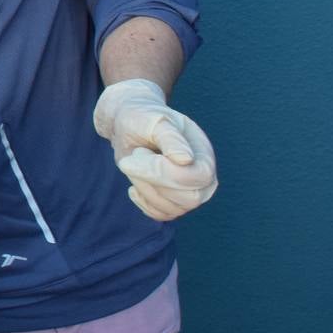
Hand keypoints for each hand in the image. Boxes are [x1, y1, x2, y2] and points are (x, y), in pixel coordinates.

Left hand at [92, 78, 218, 221]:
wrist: (129, 124)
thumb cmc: (142, 118)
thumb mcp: (154, 121)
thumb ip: (170, 138)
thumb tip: (186, 160)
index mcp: (203, 151)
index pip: (198, 176)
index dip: (165, 172)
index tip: (137, 154)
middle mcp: (202, 174)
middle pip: (190, 198)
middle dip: (153, 181)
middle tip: (135, 154)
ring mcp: (189, 191)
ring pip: (174, 209)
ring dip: (144, 188)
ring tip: (135, 163)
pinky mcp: (172, 202)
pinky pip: (161, 215)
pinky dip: (143, 201)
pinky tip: (134, 184)